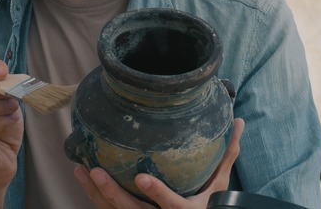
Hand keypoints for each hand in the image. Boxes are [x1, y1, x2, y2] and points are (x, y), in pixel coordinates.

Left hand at [74, 118, 244, 208]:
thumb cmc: (208, 206)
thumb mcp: (220, 187)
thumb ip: (228, 155)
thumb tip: (239, 121)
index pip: (170, 204)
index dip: (156, 192)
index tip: (140, 177)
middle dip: (111, 192)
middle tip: (94, 171)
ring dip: (94, 192)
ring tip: (80, 168)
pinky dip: (94, 194)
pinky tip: (82, 175)